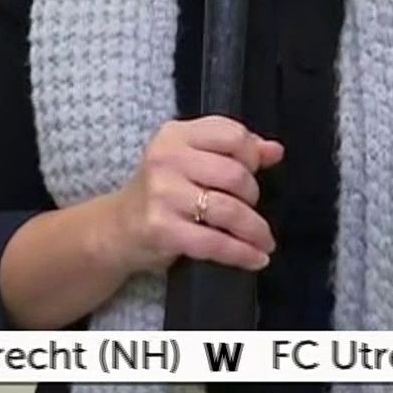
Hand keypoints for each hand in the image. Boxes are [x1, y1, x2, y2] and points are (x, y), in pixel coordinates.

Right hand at [100, 116, 283, 276]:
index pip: (231, 134)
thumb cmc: (162, 192)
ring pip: (229, 209)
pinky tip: (255, 258)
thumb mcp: (191, 160)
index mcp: (176, 135)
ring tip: (264, 240)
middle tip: (252, 210)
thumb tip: (274, 151)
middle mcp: (167, 159)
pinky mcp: (162, 229)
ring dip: (254, 229)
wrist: (118, 228)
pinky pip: (214, 243)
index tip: (255, 172)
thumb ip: (232, 151)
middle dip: (252, 196)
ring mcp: (162, 194)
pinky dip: (241, 253)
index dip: (251, 154)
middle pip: (235, 174)